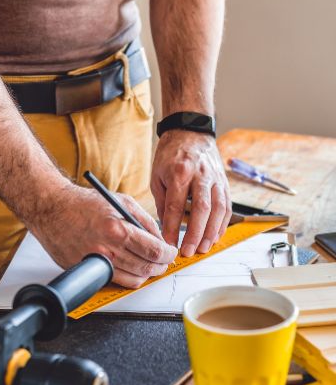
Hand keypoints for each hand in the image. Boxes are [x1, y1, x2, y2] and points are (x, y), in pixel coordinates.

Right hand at [29, 185, 177, 287]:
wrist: (52, 210)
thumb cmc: (83, 203)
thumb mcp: (121, 201)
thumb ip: (145, 220)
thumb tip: (160, 238)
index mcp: (117, 229)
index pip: (154, 250)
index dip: (167, 254)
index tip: (170, 253)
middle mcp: (107, 249)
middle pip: (146, 267)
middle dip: (160, 265)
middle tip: (163, 261)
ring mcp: (96, 262)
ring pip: (133, 279)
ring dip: (146, 274)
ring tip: (149, 265)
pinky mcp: (87, 269)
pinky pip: (116, 281)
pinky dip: (129, 278)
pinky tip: (132, 269)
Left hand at [151, 129, 231, 256]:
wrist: (190, 132)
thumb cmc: (170, 155)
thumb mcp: (157, 176)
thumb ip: (163, 202)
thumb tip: (166, 228)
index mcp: (180, 172)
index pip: (176, 206)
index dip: (172, 228)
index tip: (168, 244)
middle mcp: (200, 175)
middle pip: (201, 209)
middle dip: (195, 234)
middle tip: (188, 252)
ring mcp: (215, 178)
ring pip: (218, 209)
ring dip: (212, 232)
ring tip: (203, 249)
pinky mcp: (224, 182)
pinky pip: (227, 206)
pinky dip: (222, 224)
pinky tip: (216, 237)